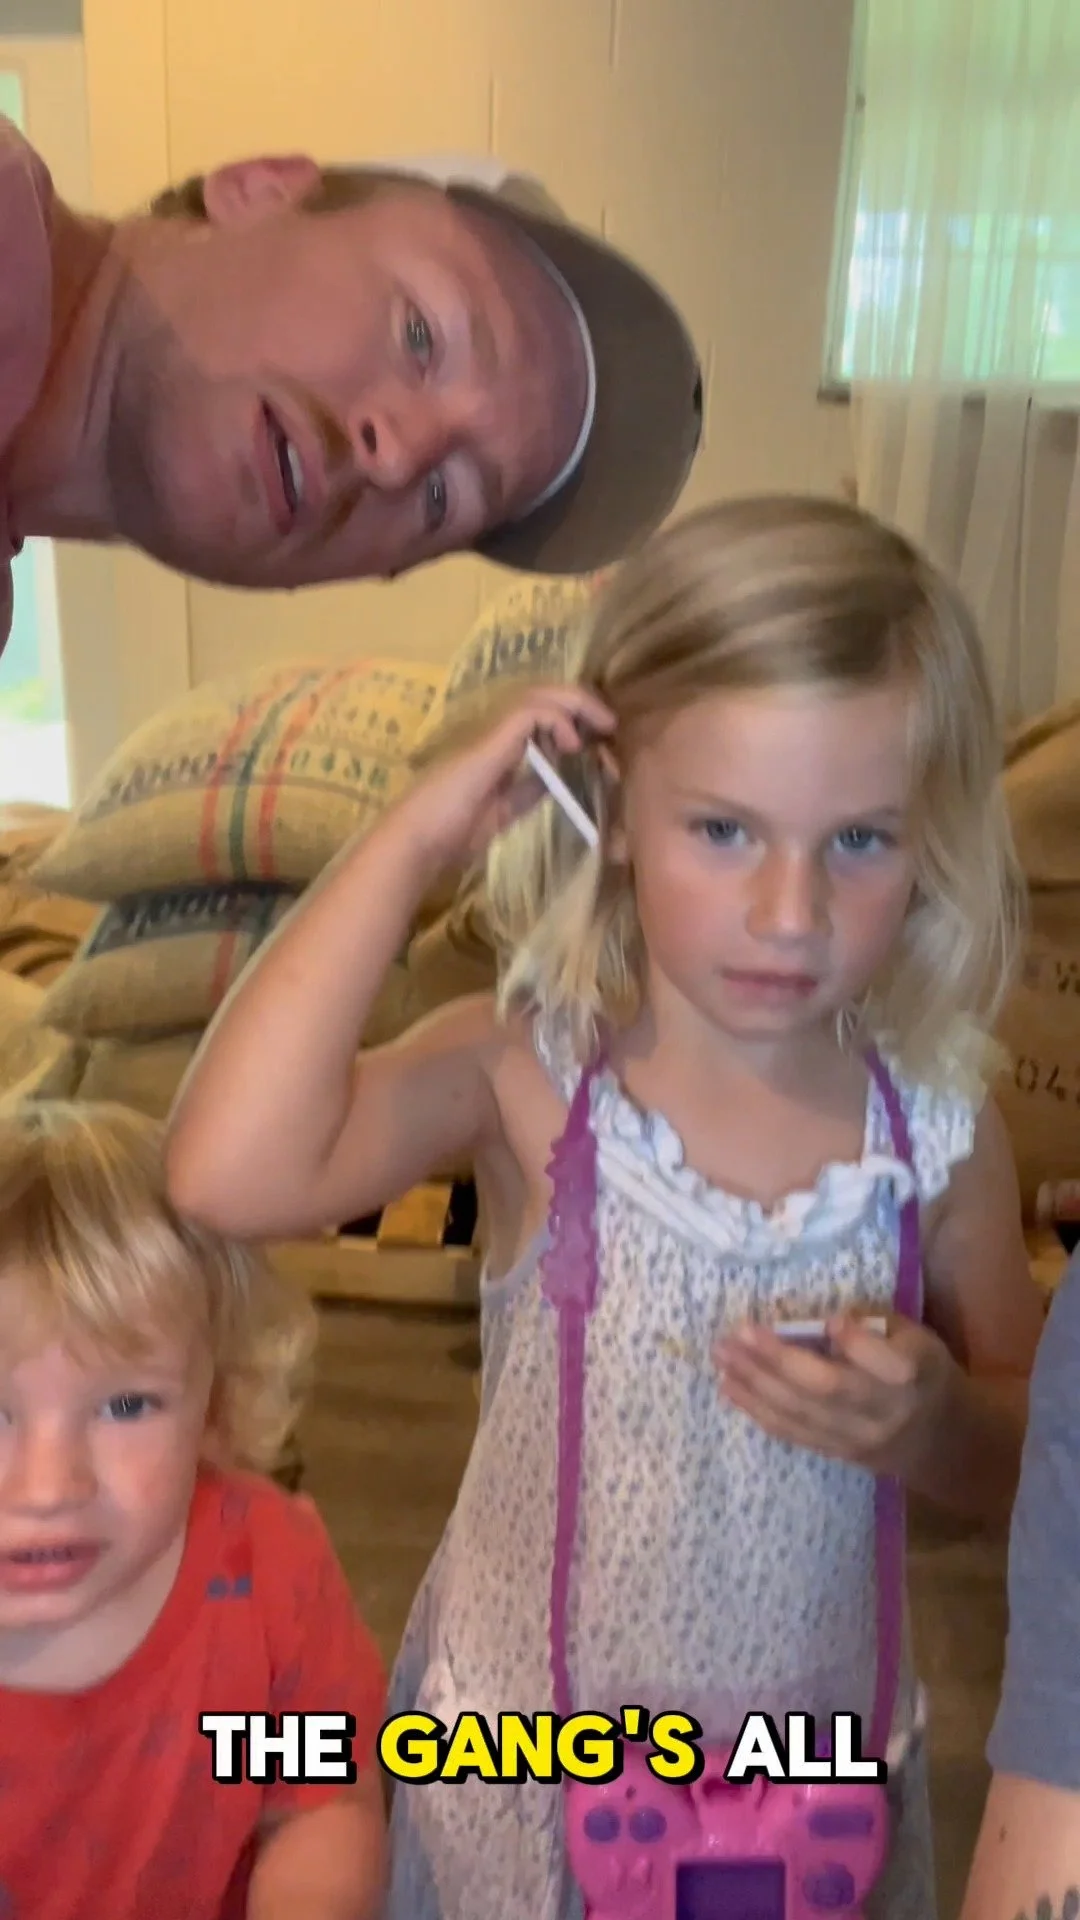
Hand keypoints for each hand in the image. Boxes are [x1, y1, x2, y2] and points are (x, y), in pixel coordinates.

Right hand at [397, 684, 614, 867]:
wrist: (417, 839)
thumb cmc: (450, 832)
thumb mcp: (503, 809)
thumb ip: (528, 790)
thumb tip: (557, 779)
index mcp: (498, 747)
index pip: (540, 715)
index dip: (572, 718)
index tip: (600, 739)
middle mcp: (494, 731)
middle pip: (544, 695)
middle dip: (582, 702)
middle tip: (610, 722)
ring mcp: (490, 731)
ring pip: (540, 695)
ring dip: (577, 703)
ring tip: (602, 725)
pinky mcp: (490, 738)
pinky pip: (531, 712)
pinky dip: (557, 719)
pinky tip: (572, 742)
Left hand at [713, 1313, 957, 1476]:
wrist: (938, 1438)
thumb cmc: (922, 1370)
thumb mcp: (916, 1339)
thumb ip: (876, 1329)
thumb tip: (819, 1322)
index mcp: (914, 1376)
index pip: (889, 1367)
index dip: (860, 1346)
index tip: (832, 1322)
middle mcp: (883, 1412)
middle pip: (827, 1390)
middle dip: (776, 1361)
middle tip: (736, 1335)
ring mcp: (856, 1438)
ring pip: (801, 1414)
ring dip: (754, 1385)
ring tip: (721, 1357)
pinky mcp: (836, 1453)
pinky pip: (792, 1433)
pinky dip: (757, 1410)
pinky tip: (729, 1388)